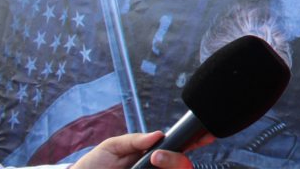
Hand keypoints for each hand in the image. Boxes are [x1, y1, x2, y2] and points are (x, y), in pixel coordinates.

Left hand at [70, 131, 214, 168]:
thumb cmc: (94, 166)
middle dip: (176, 160)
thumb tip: (158, 135)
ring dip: (171, 165)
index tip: (205, 137)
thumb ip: (134, 140)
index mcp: (152, 156)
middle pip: (183, 166)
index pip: (179, 149)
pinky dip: (165, 168)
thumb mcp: (111, 147)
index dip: (196, 141)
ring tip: (151, 164)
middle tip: (157, 157)